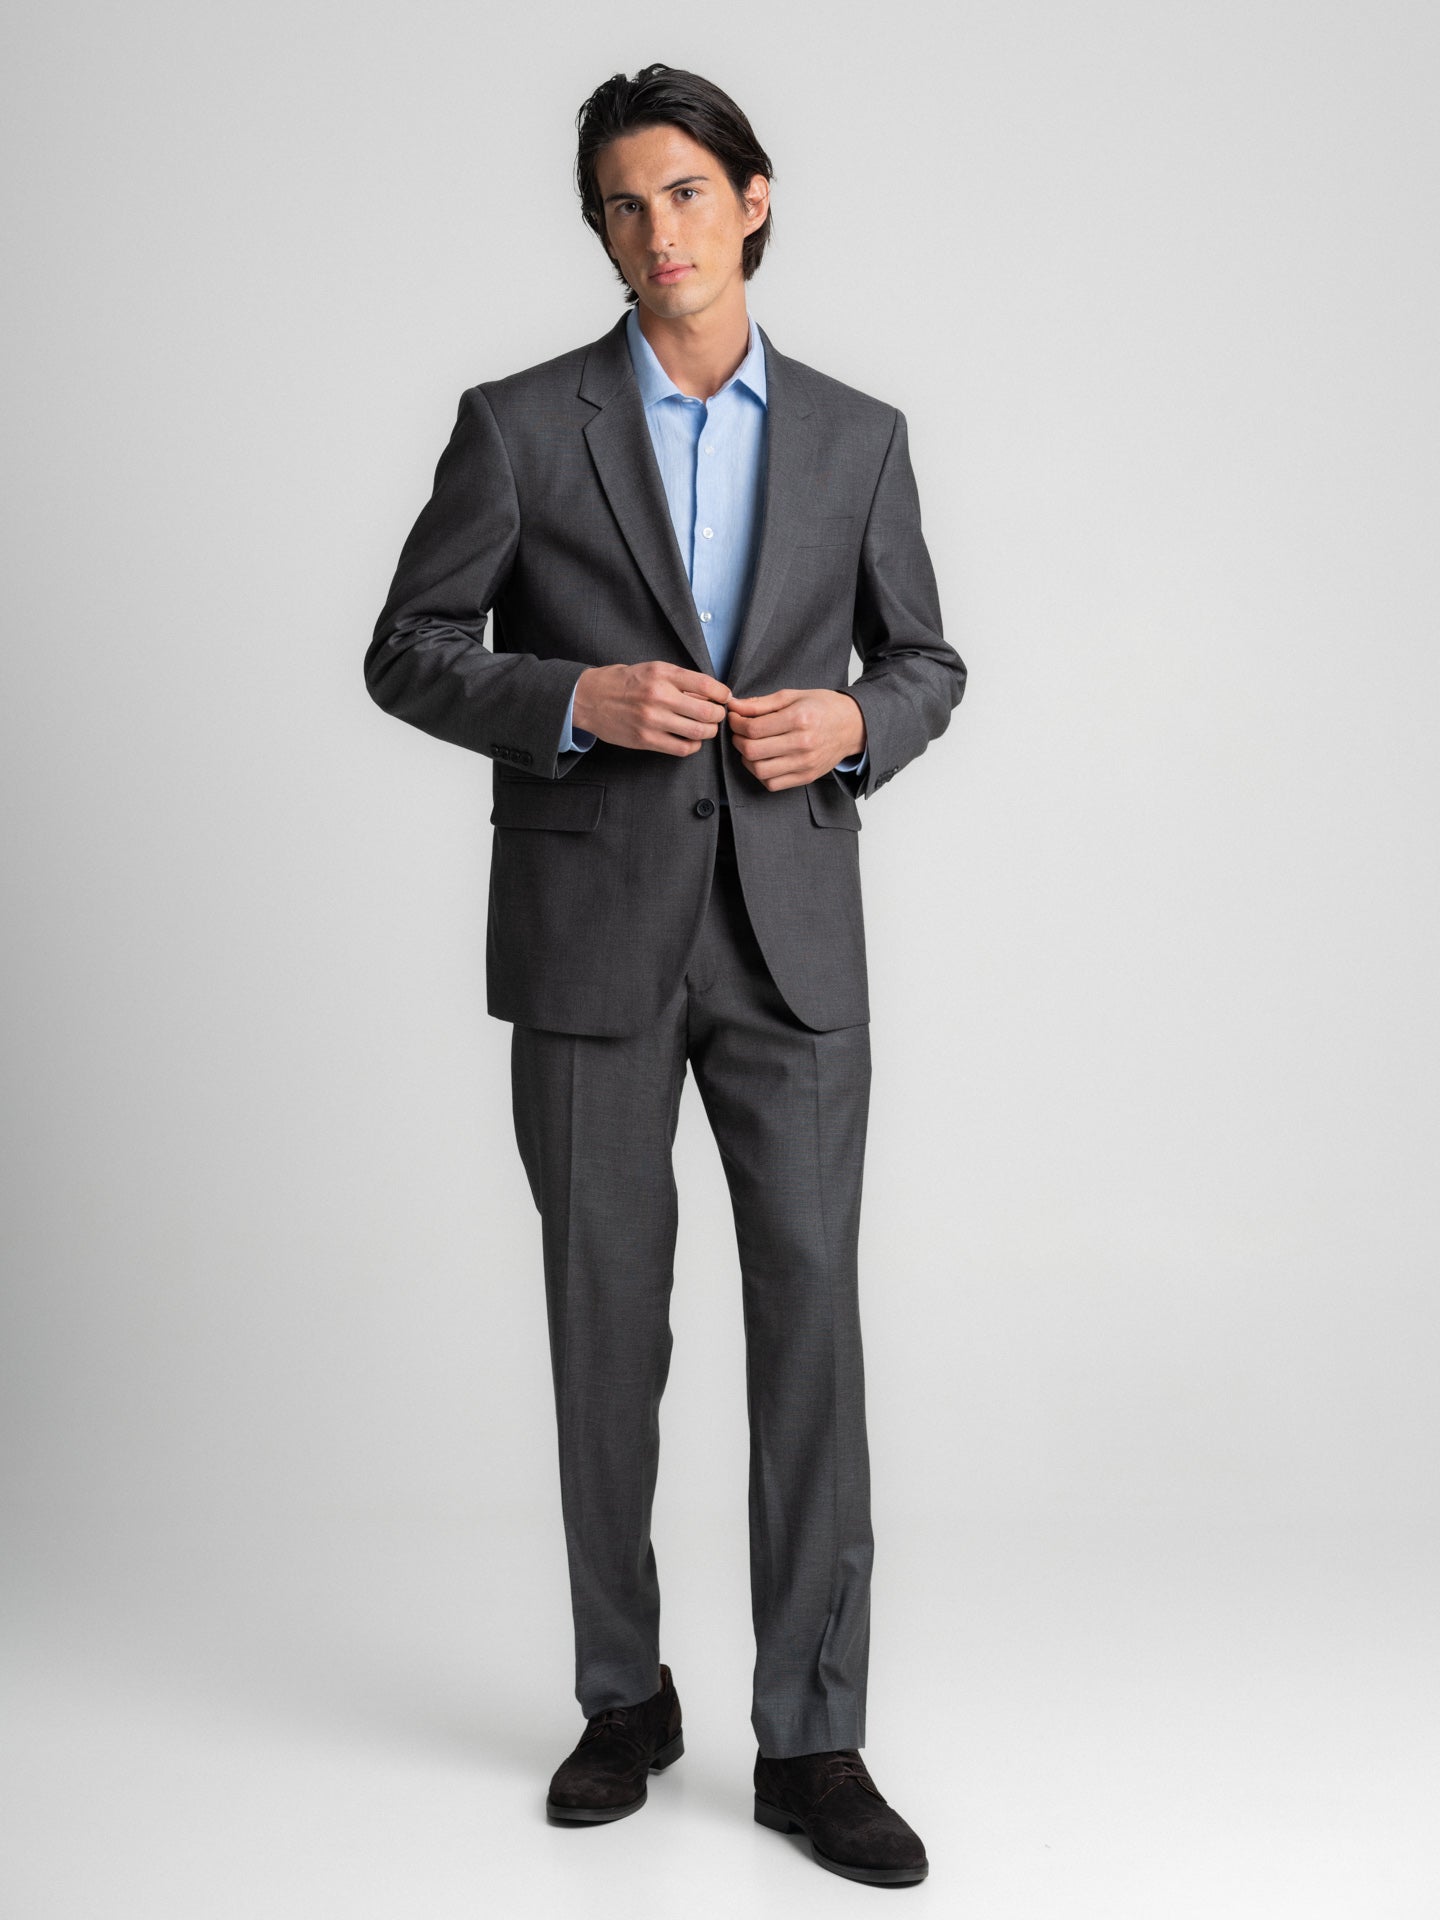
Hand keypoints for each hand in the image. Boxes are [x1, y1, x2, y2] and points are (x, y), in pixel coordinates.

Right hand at [574, 662, 731, 755]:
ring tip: (705, 728)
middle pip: (707, 712)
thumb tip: (710, 694)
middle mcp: (659, 696)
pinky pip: (682, 748)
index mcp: (663, 674)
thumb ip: (680, 680)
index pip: (706, 684)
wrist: (590, 698)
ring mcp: (652, 720)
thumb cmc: (624, 682)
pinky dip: (693, 746)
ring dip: (708, 732)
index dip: (723, 694)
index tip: (725, 697)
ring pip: (698, 732)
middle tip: (716, 715)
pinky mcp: (646, 740)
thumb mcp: (652, 669)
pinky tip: (690, 739)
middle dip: (718, 715)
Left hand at [725, 688, 865, 791]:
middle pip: (752, 750)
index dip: (736, 723)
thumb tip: (734, 706)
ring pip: (759, 770)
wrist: (853, 726)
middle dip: (738, 740)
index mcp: (799, 719)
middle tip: (739, 732)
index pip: (753, 728)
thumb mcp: (793, 696)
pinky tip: (764, 760)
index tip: (735, 718)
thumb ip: (761, 703)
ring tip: (750, 746)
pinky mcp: (806, 777)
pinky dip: (761, 774)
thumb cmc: (823, 707)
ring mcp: (805, 763)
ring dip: (747, 759)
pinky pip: (772, 784)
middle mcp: (802, 743)